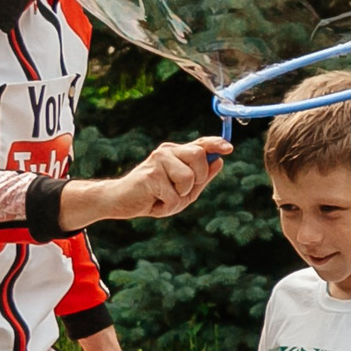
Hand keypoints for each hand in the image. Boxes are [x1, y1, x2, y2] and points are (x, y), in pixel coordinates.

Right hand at [64, 138, 230, 225]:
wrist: (122, 202)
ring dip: (180, 196)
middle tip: (180, 191)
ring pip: (188, 178)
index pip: (200, 144)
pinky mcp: (150, 175)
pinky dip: (167, 206)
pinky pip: (174, 195)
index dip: (216, 144)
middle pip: (199, 156)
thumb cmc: (154, 197)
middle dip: (198, 178)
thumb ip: (201, 177)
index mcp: (177, 153)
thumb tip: (218, 161)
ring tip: (165, 198)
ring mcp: (158, 161)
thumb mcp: (183, 190)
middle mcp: (167, 152)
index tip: (229, 148)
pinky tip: (154, 202)